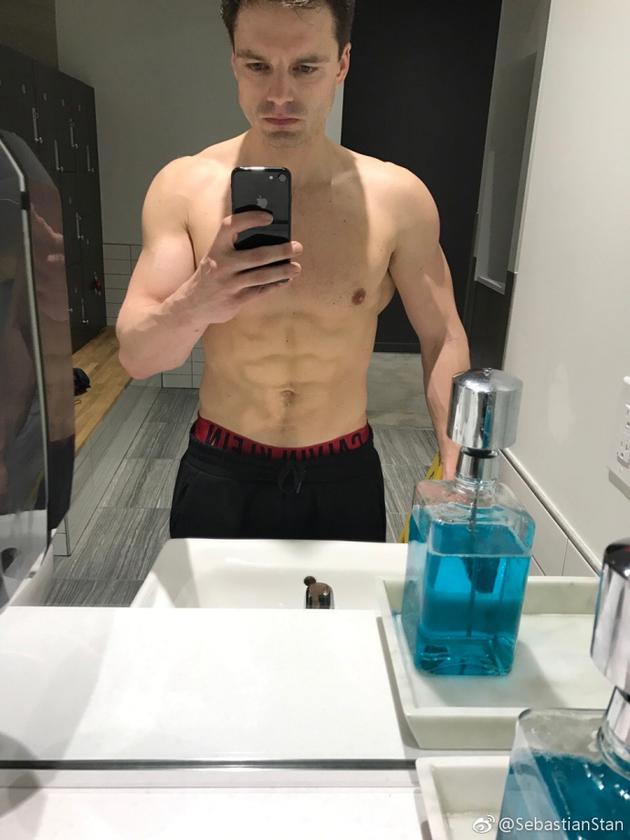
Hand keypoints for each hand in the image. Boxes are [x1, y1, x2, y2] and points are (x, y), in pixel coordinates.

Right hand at [184, 211, 302, 323]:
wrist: (192, 305)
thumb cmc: (211, 274)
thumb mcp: (216, 256)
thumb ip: (234, 246)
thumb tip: (268, 236)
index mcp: (216, 248)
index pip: (231, 226)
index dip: (250, 219)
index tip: (269, 217)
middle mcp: (221, 265)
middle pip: (256, 255)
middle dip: (280, 251)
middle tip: (297, 247)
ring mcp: (229, 284)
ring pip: (261, 276)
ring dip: (282, 271)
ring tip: (297, 268)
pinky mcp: (235, 300)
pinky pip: (260, 291)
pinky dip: (275, 285)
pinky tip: (286, 280)